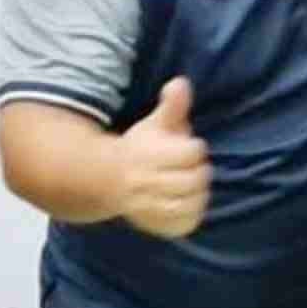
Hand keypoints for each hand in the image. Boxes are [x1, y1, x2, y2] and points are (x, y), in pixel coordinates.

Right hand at [114, 78, 209, 238]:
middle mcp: (146, 184)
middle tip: (192, 167)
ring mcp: (148, 208)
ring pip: (191, 204)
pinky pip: (183, 225)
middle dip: (199, 171)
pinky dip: (191, 215)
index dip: (194, 148)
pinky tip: (186, 203)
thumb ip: (172, 105)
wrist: (107, 181)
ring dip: (198, 194)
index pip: (192, 153)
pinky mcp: (155, 225)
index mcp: (148, 156)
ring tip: (191, 184)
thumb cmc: (140, 147)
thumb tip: (181, 82)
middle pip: (195, 180)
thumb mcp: (155, 123)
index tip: (188, 148)